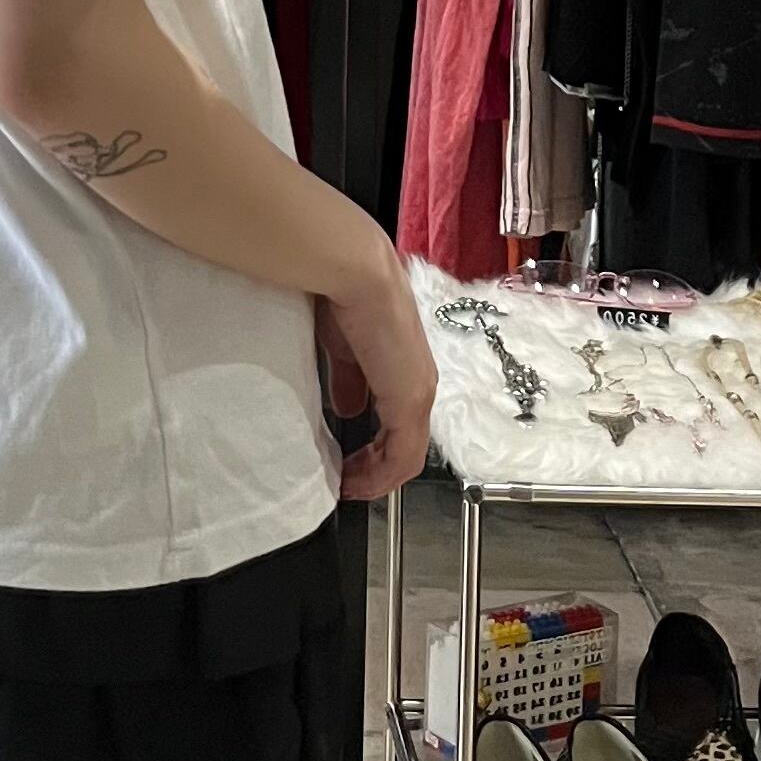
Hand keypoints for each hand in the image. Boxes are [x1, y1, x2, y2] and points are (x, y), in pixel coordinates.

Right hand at [319, 247, 436, 499]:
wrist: (355, 271)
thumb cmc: (341, 294)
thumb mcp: (341, 346)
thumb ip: (348, 379)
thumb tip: (346, 408)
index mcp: (403, 369)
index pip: (396, 424)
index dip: (371, 451)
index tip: (343, 463)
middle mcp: (418, 384)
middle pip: (403, 447)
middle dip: (372, 470)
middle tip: (342, 484)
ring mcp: (417, 393)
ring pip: (404, 456)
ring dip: (374, 477)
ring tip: (344, 488)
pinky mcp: (409, 400)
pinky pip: (400, 455)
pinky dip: (378, 476)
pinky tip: (352, 483)